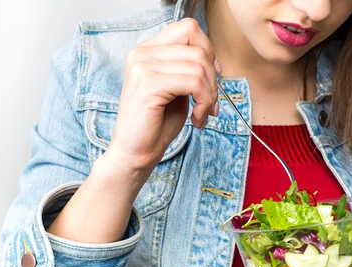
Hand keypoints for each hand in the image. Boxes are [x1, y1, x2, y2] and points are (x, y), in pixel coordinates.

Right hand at [107, 18, 220, 171]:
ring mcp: (143, 67)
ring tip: (202, 114)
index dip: (207, 50)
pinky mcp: (149, 85)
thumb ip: (191, 70)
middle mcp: (141, 53)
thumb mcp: (178, 89)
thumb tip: (216, 63)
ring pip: (199, 66)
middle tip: (210, 104)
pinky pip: (194, 83)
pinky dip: (204, 102)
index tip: (213, 75)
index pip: (188, 29)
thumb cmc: (157, 124)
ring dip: (210, 95)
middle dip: (213, 79)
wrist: (135, 152)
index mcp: (147, 50)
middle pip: (197, 49)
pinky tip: (197, 119)